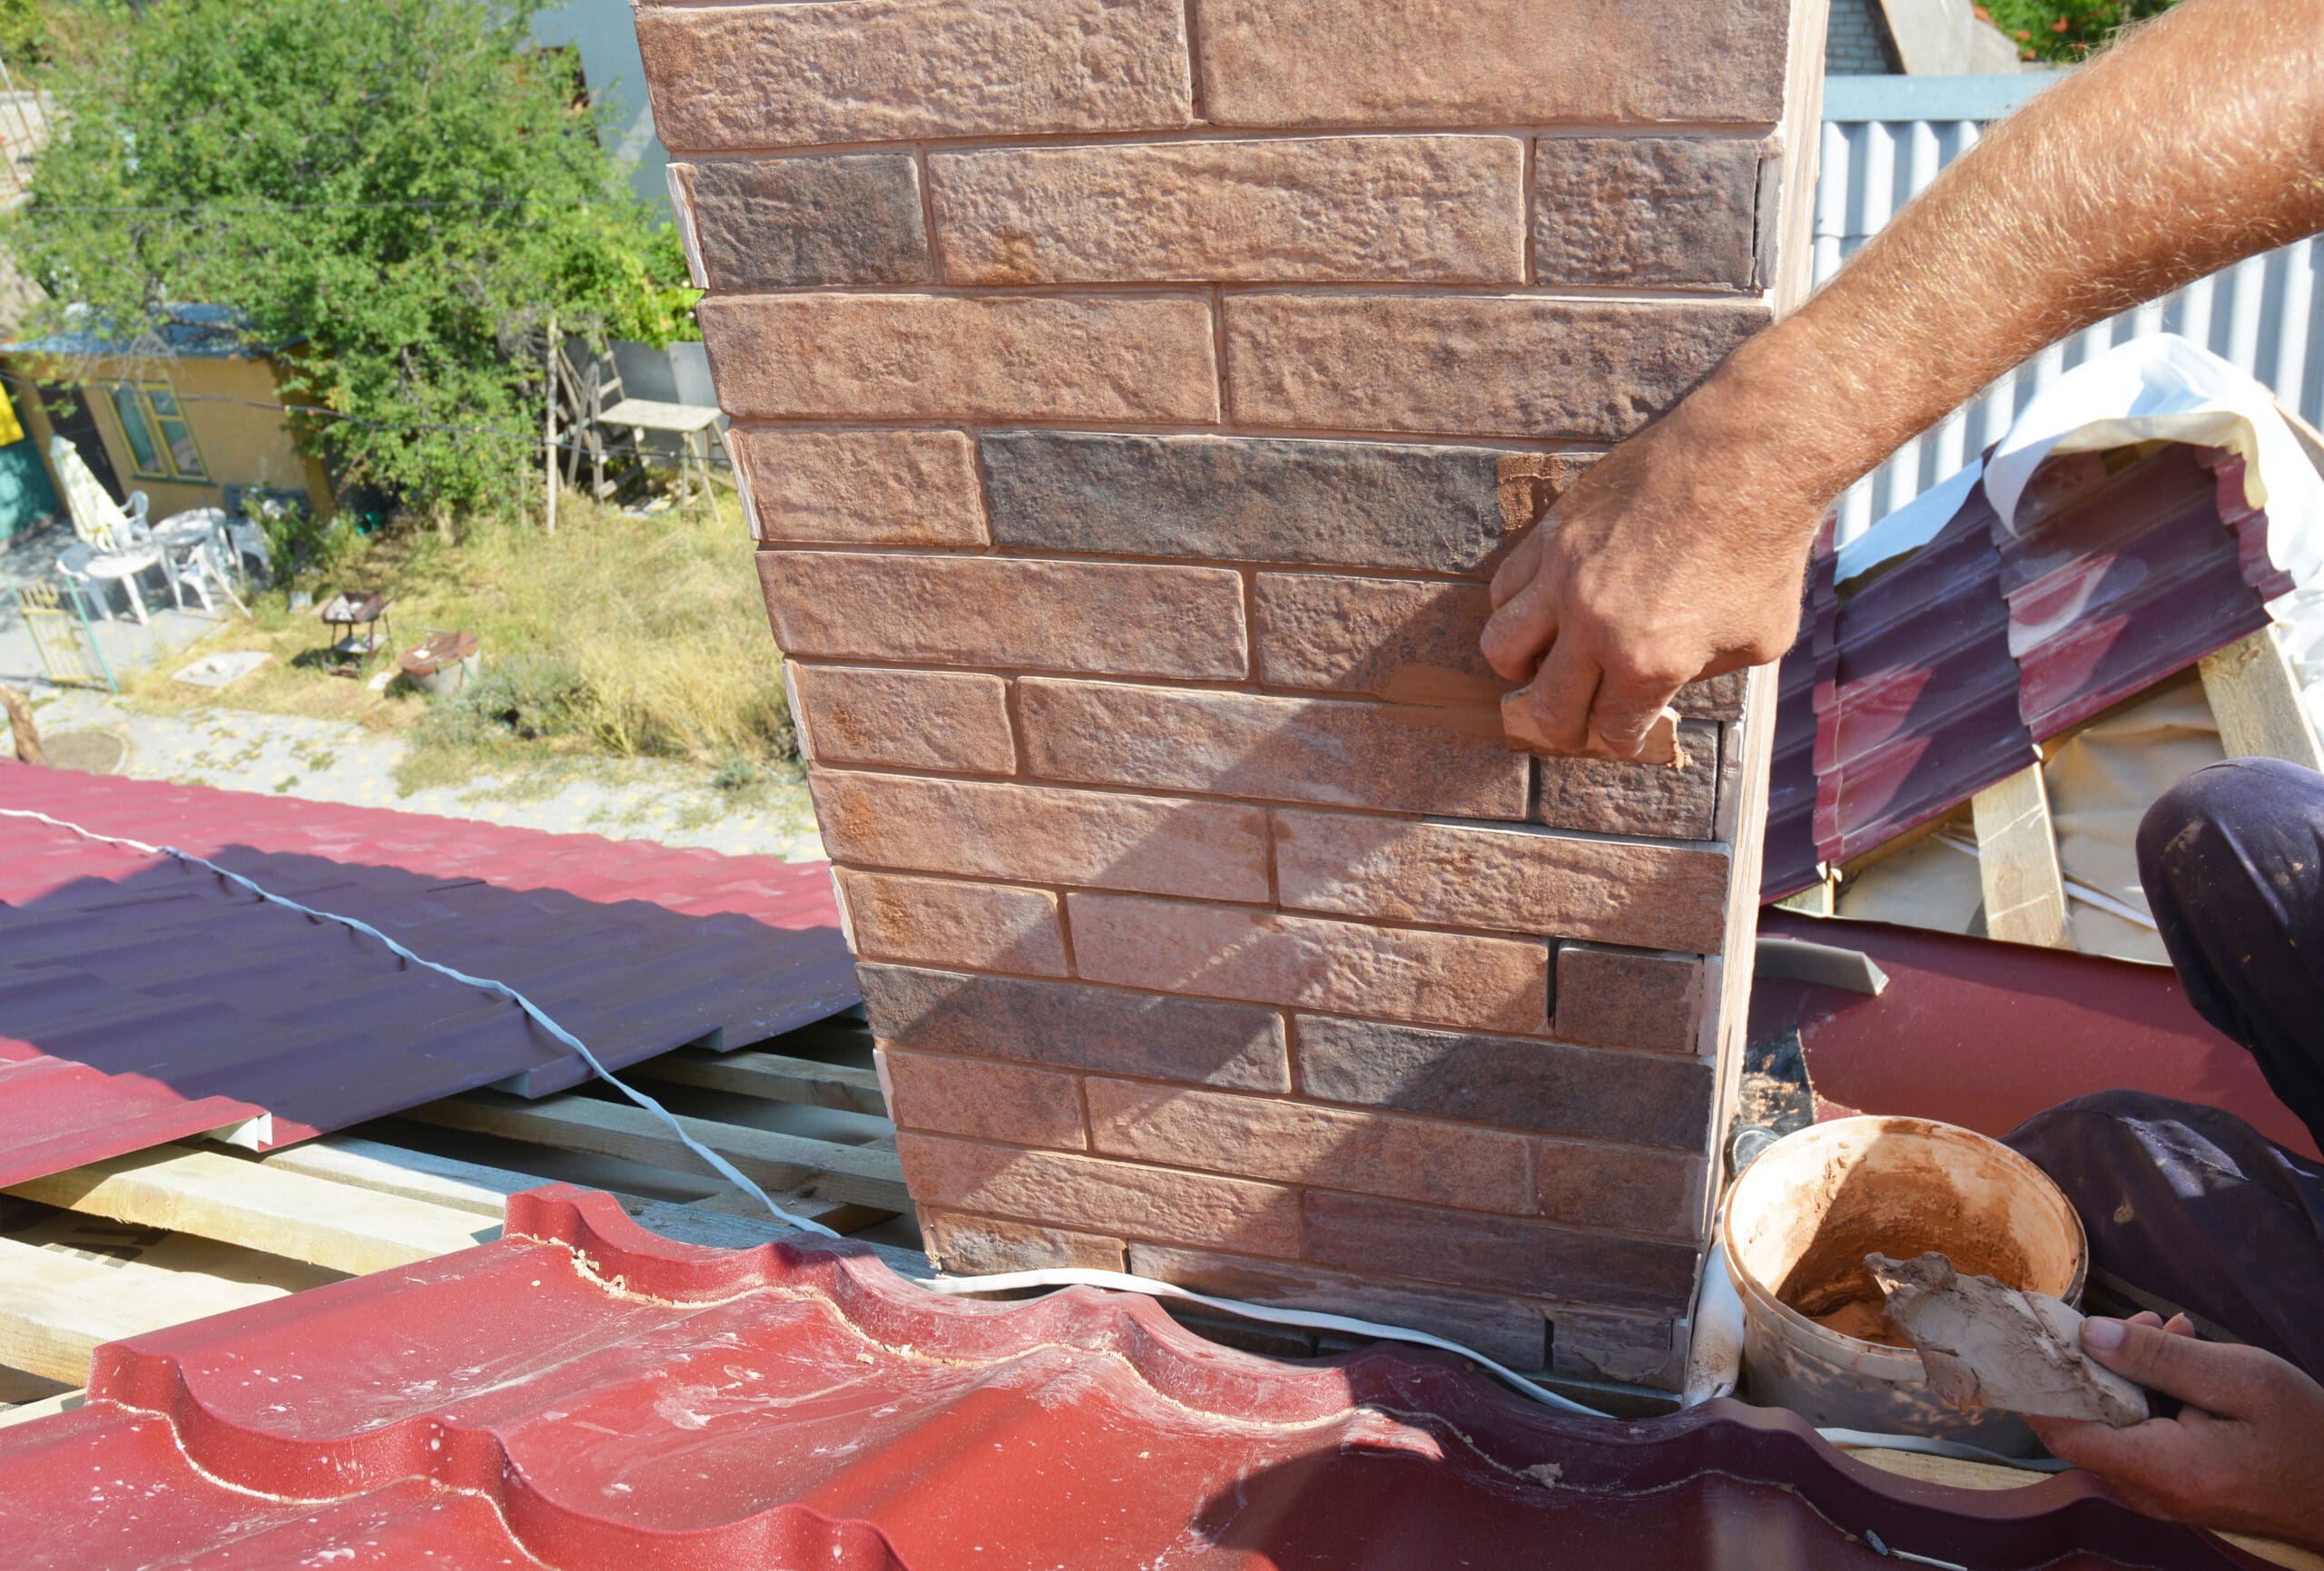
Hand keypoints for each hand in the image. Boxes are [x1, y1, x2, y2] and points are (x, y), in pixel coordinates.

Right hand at [1478, 384, 1823, 759]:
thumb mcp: (1759, 638)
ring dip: (1522, 669)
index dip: (1622, 739)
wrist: (1749, 457)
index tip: (1624, 733)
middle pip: (1548, 707)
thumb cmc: (1765, 548)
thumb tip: (1665, 682)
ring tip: (1545, 663)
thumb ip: (1703, 673)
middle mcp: (1594, 625)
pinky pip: (1504, 589)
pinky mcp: (1552, 532)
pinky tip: (1545, 610)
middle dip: (1564, 727)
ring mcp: (1564, 576)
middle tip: (1574, 723)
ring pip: (1501, 648)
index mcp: (1649, 662)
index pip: (1612, 729)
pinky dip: (1516, 611)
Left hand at [2027, 1311, 2323, 1548]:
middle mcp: (2150, 1490)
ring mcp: (2162, 1493)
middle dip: (2098, 1362)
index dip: (2039, 1382)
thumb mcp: (2240, 1379)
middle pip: (2085, 1423)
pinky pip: (2140, 1435)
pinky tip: (2182, 1358)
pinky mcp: (2176, 1486)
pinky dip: (2150, 1394)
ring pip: (2114, 1423)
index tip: (2035, 1335)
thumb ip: (2160, 1357)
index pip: (2063, 1431)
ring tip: (2168, 1328)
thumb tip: (2089, 1335)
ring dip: (2129, 1372)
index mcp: (2161, 1469)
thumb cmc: (2307, 1436)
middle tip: (2140, 1319)